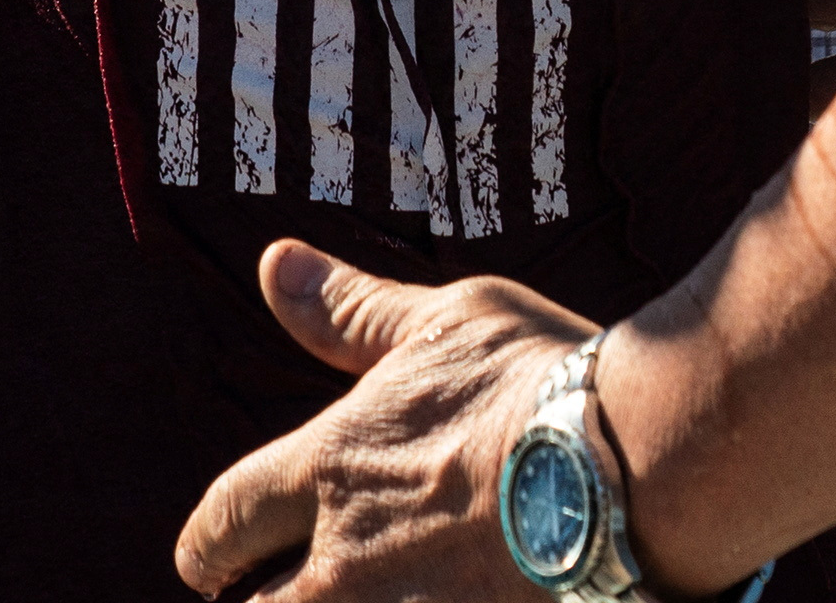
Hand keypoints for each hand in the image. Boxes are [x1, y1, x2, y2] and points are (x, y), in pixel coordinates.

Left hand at [174, 243, 584, 600]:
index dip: (206, 540)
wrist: (633, 469)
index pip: (225, 516)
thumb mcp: (446, 323)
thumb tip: (276, 265)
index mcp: (330, 468)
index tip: (203, 554)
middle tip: (265, 597)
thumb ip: (353, 313)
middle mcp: (345, 560)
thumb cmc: (540, 382)